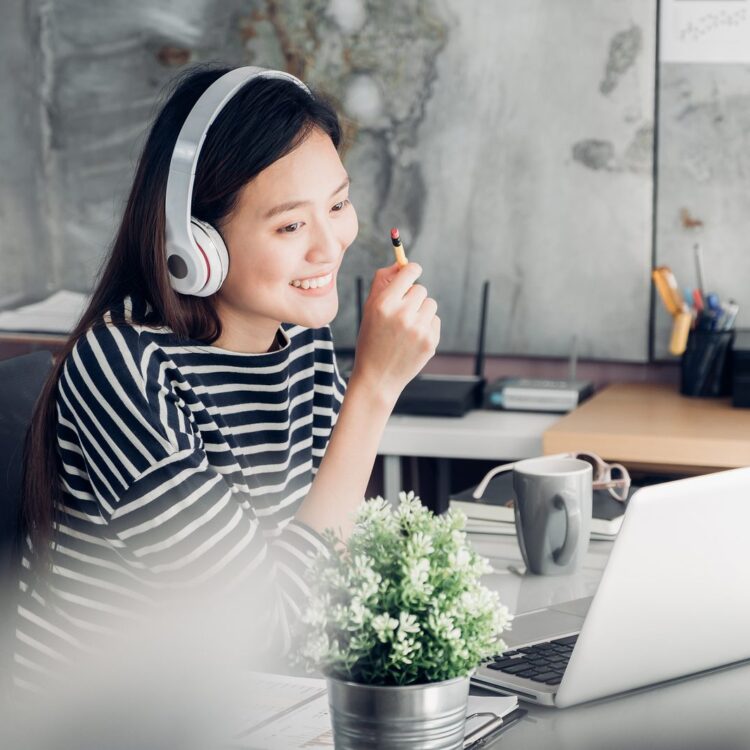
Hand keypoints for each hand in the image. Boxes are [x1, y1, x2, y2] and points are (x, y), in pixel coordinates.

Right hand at [349, 262, 440, 406]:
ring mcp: (418, 329)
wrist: (377, 377)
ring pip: (431, 304)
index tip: (413, 272)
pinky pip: (435, 321)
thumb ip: (382, 282)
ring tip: (407, 327)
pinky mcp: (430, 341)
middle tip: (402, 312)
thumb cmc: (371, 340)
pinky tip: (412, 340)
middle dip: (413, 297)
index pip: (410, 272)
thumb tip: (400, 264)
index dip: (413, 270)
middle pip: (421, 289)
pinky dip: (426, 327)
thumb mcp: (369, 310)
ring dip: (421, 311)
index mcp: (384, 303)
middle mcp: (402, 314)